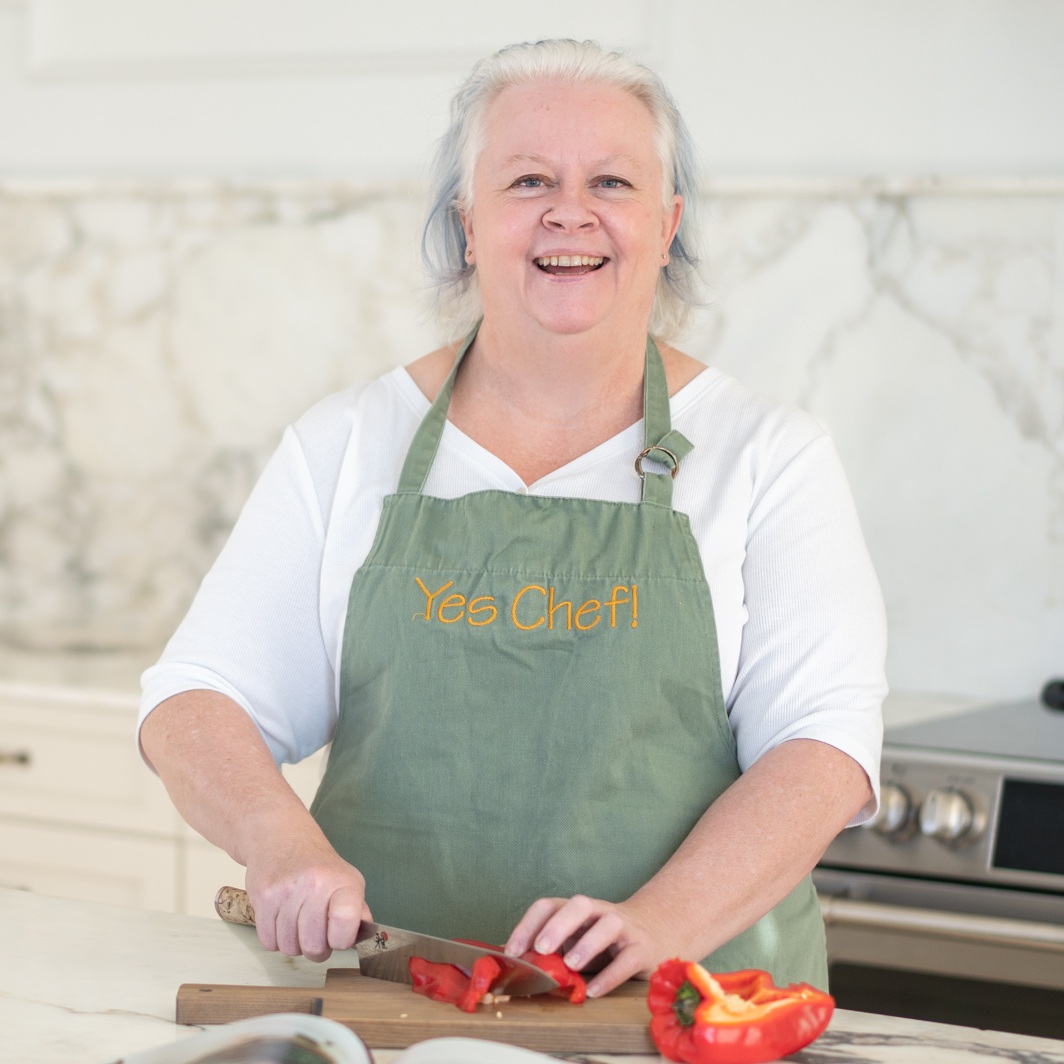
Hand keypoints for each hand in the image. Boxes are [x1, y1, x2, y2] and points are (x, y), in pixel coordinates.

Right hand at [243, 840, 371, 962]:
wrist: (282, 838)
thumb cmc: (318, 866)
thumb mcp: (347, 881)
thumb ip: (358, 912)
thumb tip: (364, 938)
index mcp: (343, 882)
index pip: (345, 922)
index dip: (341, 940)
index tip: (338, 935)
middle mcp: (315, 884)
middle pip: (314, 946)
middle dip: (315, 949)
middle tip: (315, 932)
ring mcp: (286, 891)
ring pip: (289, 948)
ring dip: (293, 943)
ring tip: (297, 922)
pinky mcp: (262, 897)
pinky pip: (268, 942)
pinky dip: (275, 939)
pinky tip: (281, 919)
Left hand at [505, 894, 670, 997]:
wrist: (658, 931)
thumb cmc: (606, 941)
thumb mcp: (577, 940)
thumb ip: (551, 950)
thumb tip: (511, 965)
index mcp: (579, 910)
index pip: (550, 905)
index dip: (529, 923)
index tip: (512, 950)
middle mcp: (601, 912)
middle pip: (581, 904)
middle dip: (558, 924)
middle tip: (541, 948)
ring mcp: (624, 928)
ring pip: (608, 924)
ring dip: (587, 943)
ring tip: (571, 966)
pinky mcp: (643, 950)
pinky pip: (627, 959)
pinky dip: (609, 976)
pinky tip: (593, 991)